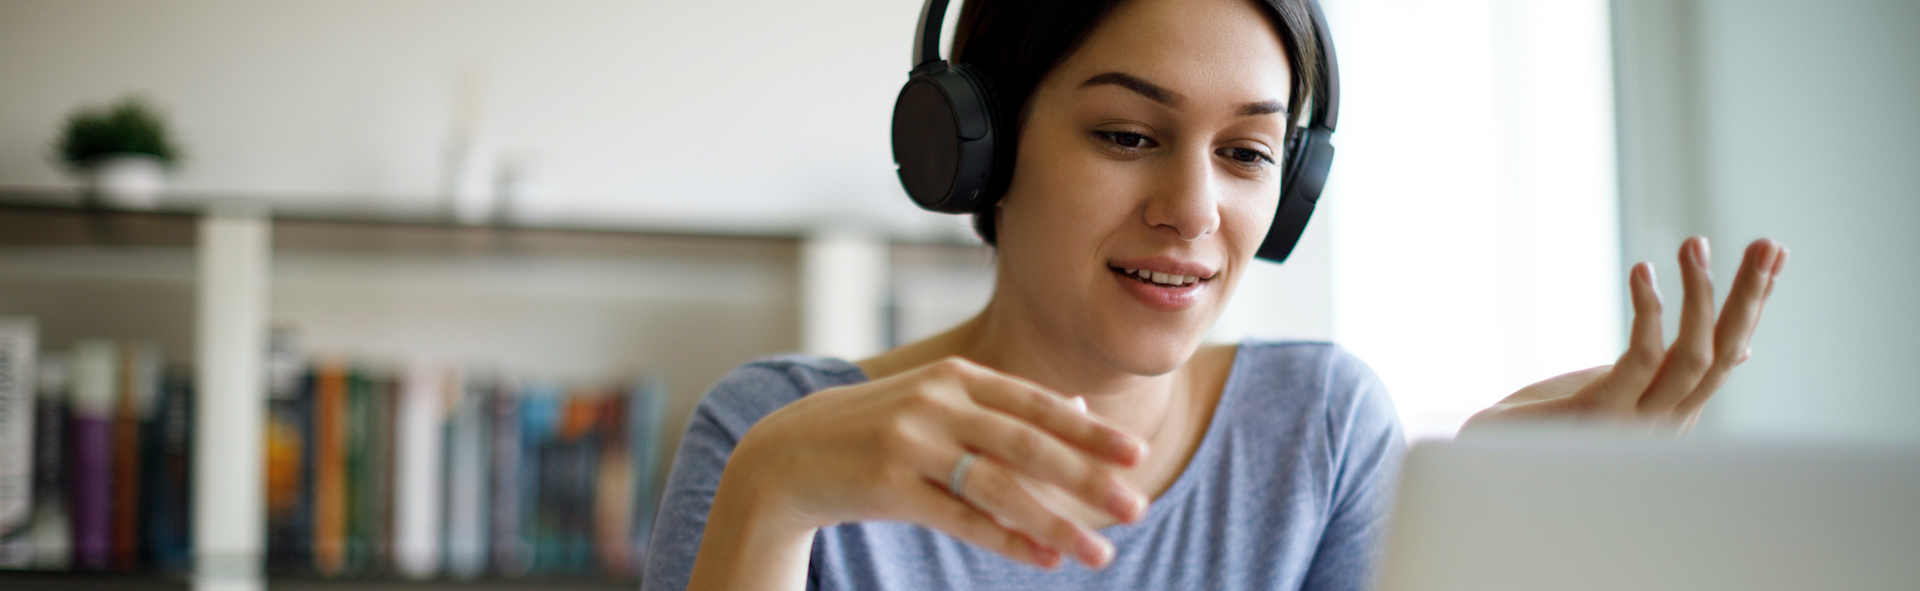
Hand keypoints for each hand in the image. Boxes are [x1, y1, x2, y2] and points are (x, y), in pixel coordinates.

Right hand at [713, 357, 1148, 569]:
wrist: (788, 453)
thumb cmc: (880, 428)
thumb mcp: (941, 401)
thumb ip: (1006, 404)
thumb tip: (1081, 406)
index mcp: (956, 375)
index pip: (1034, 403)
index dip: (1088, 430)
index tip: (1135, 455)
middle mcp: (936, 402)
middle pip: (1026, 444)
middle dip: (1086, 477)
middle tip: (1136, 507)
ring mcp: (910, 442)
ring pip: (998, 487)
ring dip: (1055, 522)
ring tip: (1098, 552)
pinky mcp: (888, 485)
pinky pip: (960, 518)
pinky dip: (1007, 540)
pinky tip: (1044, 559)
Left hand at [1462, 237, 1788, 435]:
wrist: (1488, 450)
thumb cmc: (1554, 418)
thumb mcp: (1625, 386)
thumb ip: (1675, 369)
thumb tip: (1744, 350)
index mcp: (1675, 412)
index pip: (1730, 352)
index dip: (1754, 304)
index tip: (1774, 254)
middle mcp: (1665, 424)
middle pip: (1724, 355)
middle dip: (1749, 298)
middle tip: (1766, 244)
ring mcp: (1634, 424)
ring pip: (1692, 358)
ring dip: (1701, 297)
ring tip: (1695, 244)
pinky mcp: (1597, 415)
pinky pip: (1638, 360)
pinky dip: (1648, 313)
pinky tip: (1643, 271)